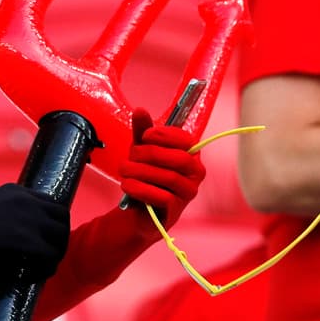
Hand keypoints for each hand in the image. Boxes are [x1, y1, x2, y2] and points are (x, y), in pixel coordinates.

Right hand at [0, 184, 68, 275]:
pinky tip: (29, 275)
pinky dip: (45, 269)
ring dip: (54, 255)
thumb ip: (7, 214)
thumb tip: (16, 235)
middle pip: (64, 218)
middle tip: (45, 258)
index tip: (45, 241)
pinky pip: (50, 255)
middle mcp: (26, 199)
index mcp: (17, 190)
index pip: (54, 203)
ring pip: (61, 237)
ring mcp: (26, 217)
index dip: (54, 224)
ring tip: (38, 269)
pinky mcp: (23, 239)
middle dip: (59, 240)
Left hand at [118, 109, 205, 232]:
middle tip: (130, 155)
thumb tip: (140, 110)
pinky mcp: (176, 209)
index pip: (186, 140)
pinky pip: (161, 197)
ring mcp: (188, 192)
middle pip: (178, 158)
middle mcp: (195, 173)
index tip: (144, 136)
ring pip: (169, 177)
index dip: (164, 136)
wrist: (140, 209)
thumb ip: (142, 130)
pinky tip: (127, 185)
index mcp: (191, 154)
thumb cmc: (146, 175)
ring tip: (124, 170)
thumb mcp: (142, 149)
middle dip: (149, 154)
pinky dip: (140, 189)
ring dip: (140, 171)